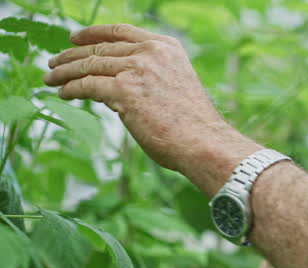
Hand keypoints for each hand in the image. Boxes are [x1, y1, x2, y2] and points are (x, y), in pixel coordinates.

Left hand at [43, 24, 242, 175]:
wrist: (204, 143)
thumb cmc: (194, 125)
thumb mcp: (175, 86)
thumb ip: (151, 76)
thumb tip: (118, 83)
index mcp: (166, 48)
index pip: (122, 32)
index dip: (93, 33)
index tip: (75, 38)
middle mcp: (151, 53)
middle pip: (100, 49)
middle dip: (72, 55)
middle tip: (54, 63)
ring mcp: (136, 69)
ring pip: (89, 65)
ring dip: (65, 72)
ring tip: (50, 78)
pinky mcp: (124, 90)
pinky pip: (88, 85)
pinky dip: (71, 89)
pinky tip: (63, 93)